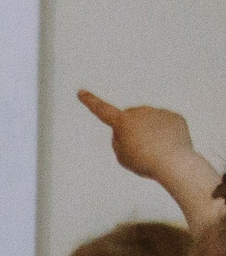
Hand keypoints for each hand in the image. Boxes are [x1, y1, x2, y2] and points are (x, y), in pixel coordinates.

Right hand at [79, 90, 199, 180]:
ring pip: (149, 121)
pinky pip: (165, 124)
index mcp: (123, 122)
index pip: (102, 110)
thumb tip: (127, 129)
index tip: (81, 92)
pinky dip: (164, 134)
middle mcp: (140, 111)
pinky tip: (168, 146)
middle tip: (137, 149)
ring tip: (155, 150)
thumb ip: (119, 140)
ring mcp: (159, 112)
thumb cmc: (144, 162)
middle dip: (131, 129)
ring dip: (149, 132)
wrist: (174, 163)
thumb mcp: (122, 156)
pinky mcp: (175, 117)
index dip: (90, 101)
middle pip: (130, 118)